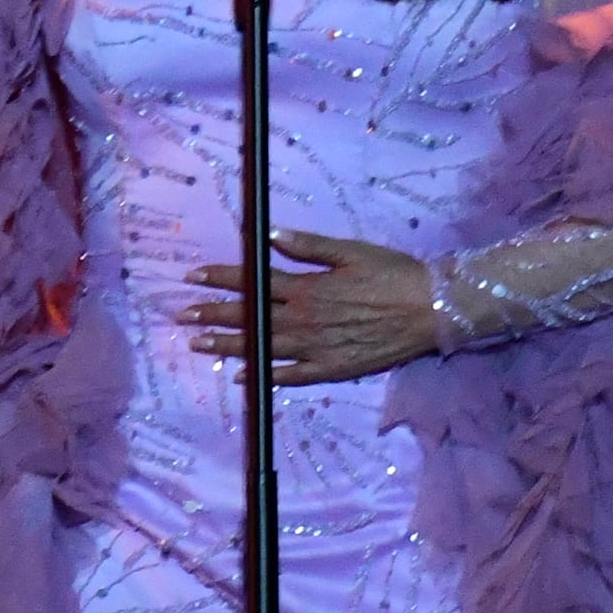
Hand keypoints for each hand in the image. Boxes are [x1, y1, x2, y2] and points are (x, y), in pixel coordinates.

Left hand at [188, 230, 439, 384]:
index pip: (255, 281)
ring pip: (263, 348)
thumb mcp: (351, 251)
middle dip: (214, 314)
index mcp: (308, 286)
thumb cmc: (393, 274)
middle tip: (183, 315)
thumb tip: (270, 236)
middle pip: (252, 318)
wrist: (430, 310)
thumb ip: (309, 246)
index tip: (193, 276)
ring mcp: (317, 348)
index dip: (221, 278)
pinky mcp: (332, 369)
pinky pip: (292, 376)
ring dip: (229, 346)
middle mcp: (306, 319)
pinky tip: (244, 376)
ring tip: (199, 345)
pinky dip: (267, 376)